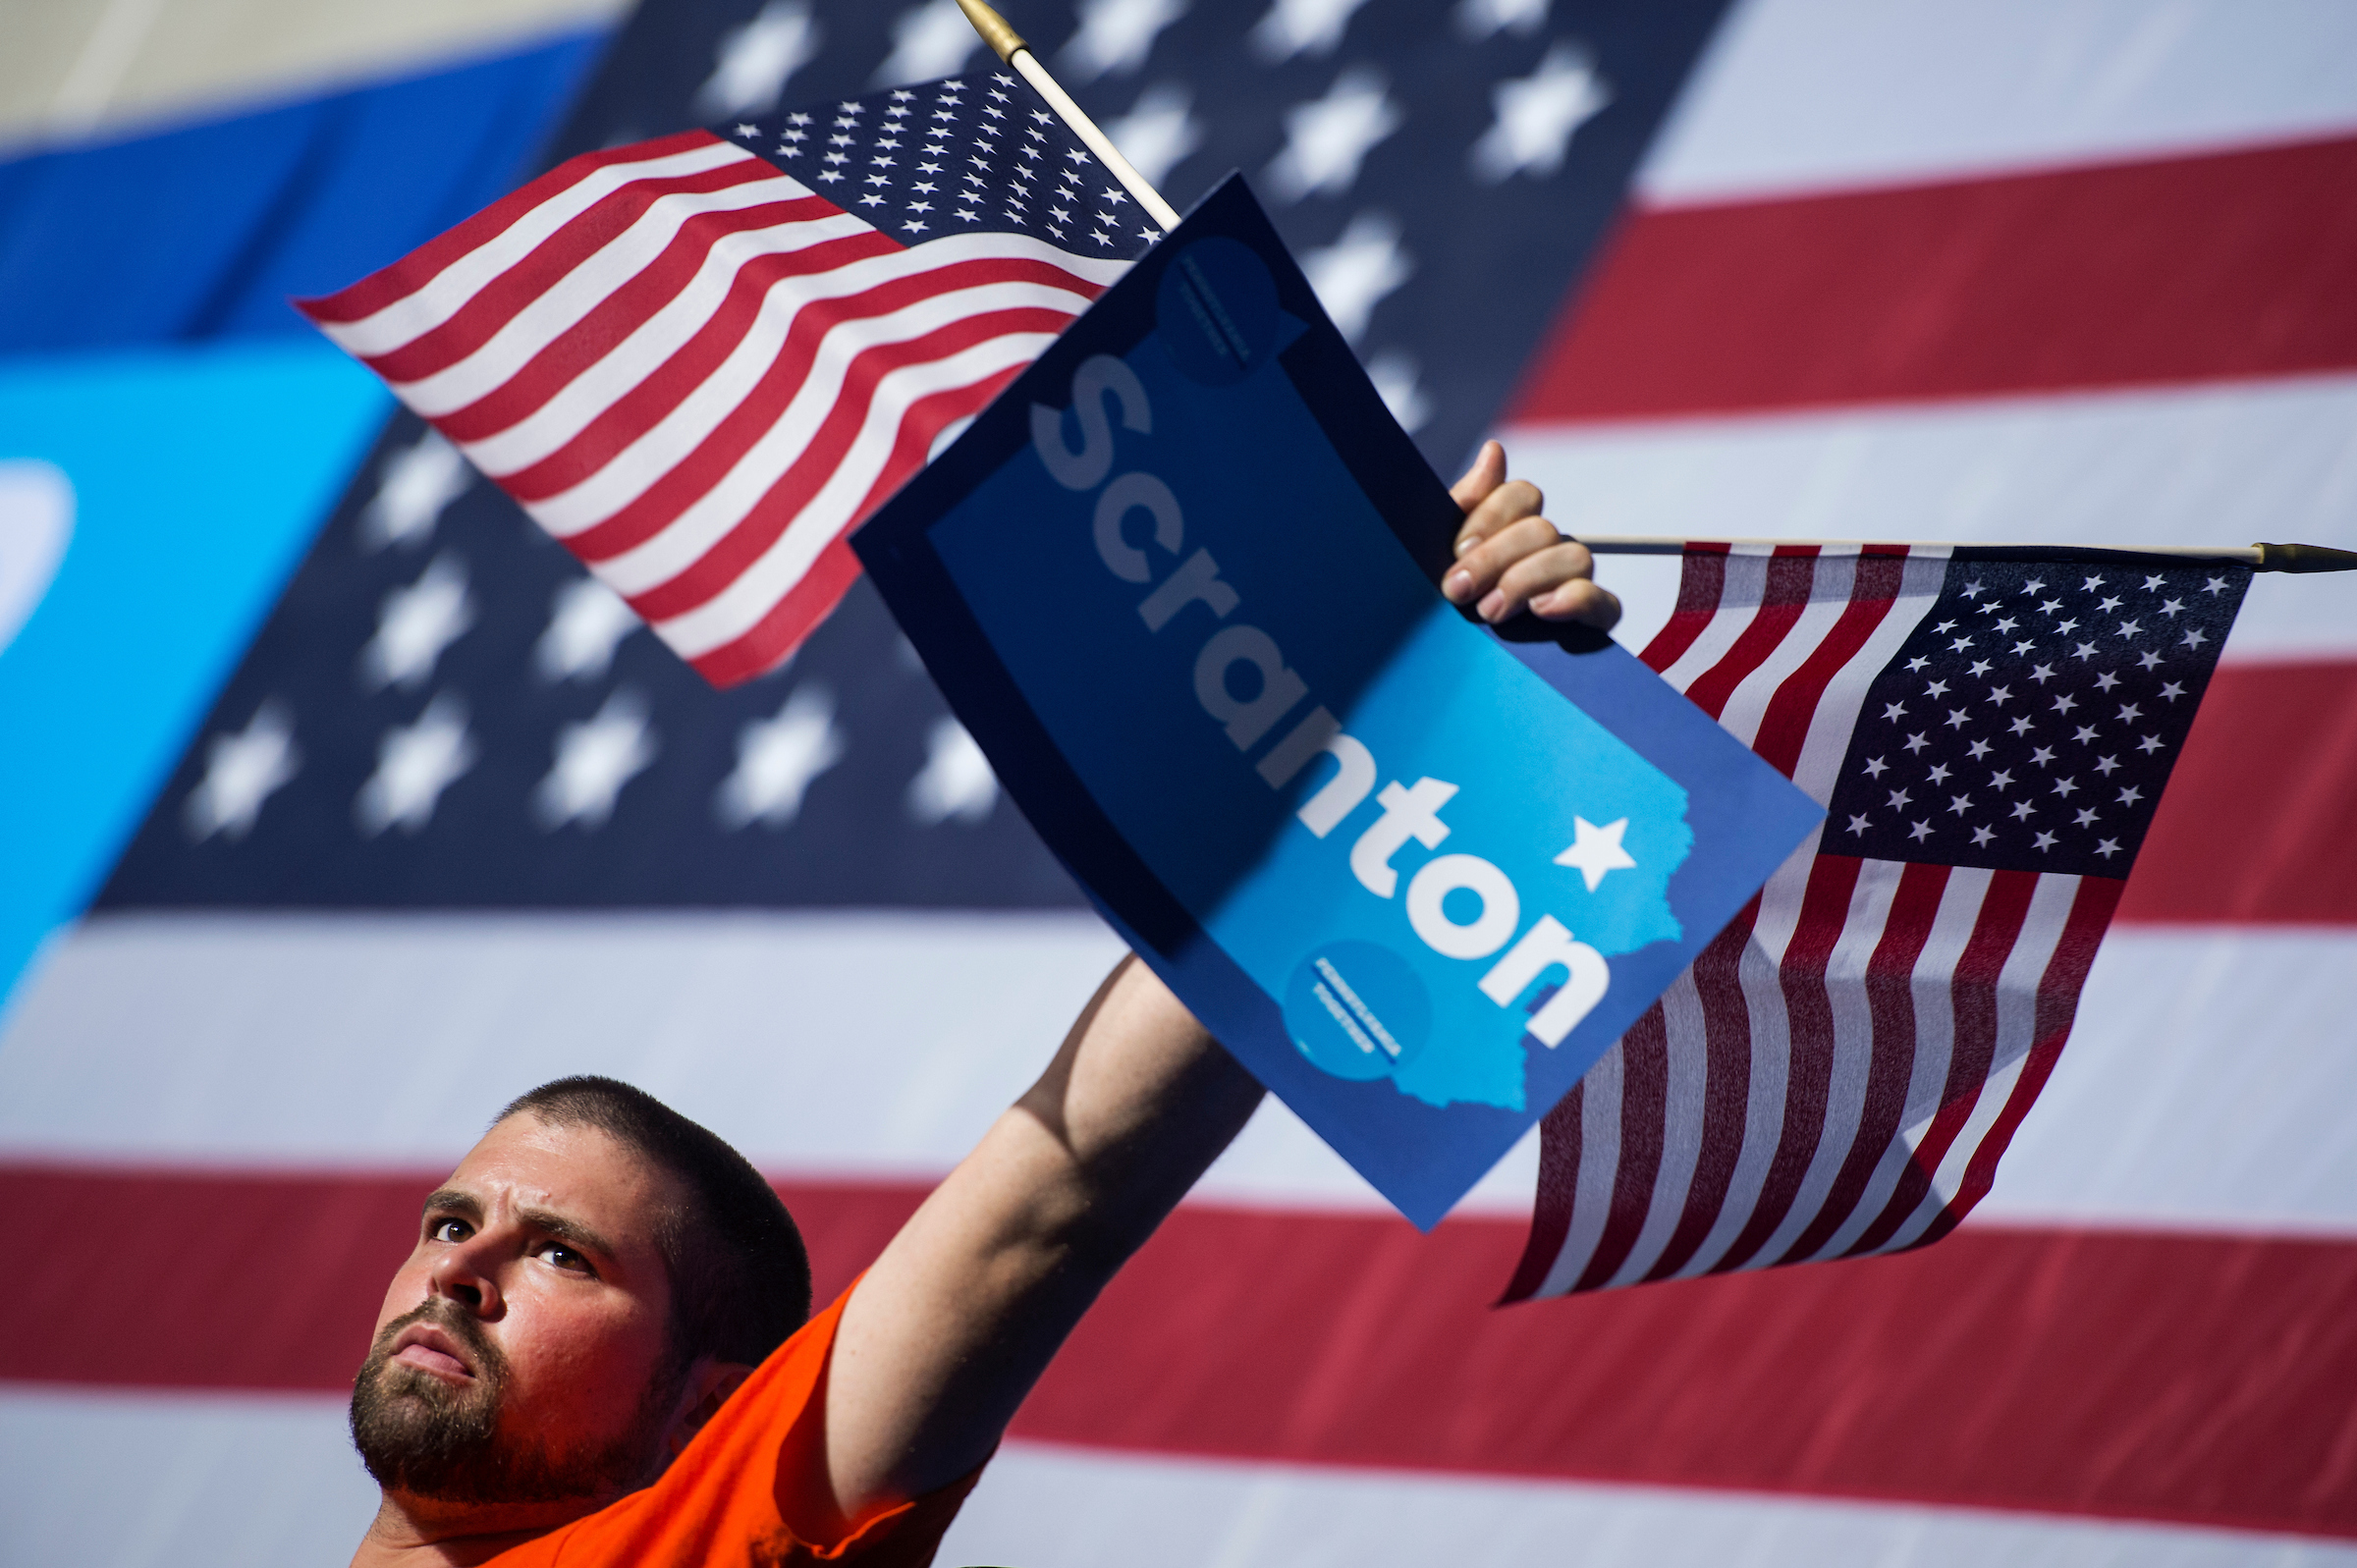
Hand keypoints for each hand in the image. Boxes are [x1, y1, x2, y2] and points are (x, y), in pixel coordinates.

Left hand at [1440, 441, 1619, 630]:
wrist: (1447, 677)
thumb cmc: (1443, 607)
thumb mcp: (1439, 555)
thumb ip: (1465, 505)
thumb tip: (1494, 450)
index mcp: (1510, 530)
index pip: (1522, 496)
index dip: (1490, 516)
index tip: (1456, 550)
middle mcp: (1545, 551)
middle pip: (1541, 528)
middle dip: (1495, 559)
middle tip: (1460, 592)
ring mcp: (1570, 585)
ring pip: (1573, 555)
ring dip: (1525, 581)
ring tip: (1489, 613)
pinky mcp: (1589, 623)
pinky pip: (1603, 601)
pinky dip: (1574, 600)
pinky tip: (1541, 611)